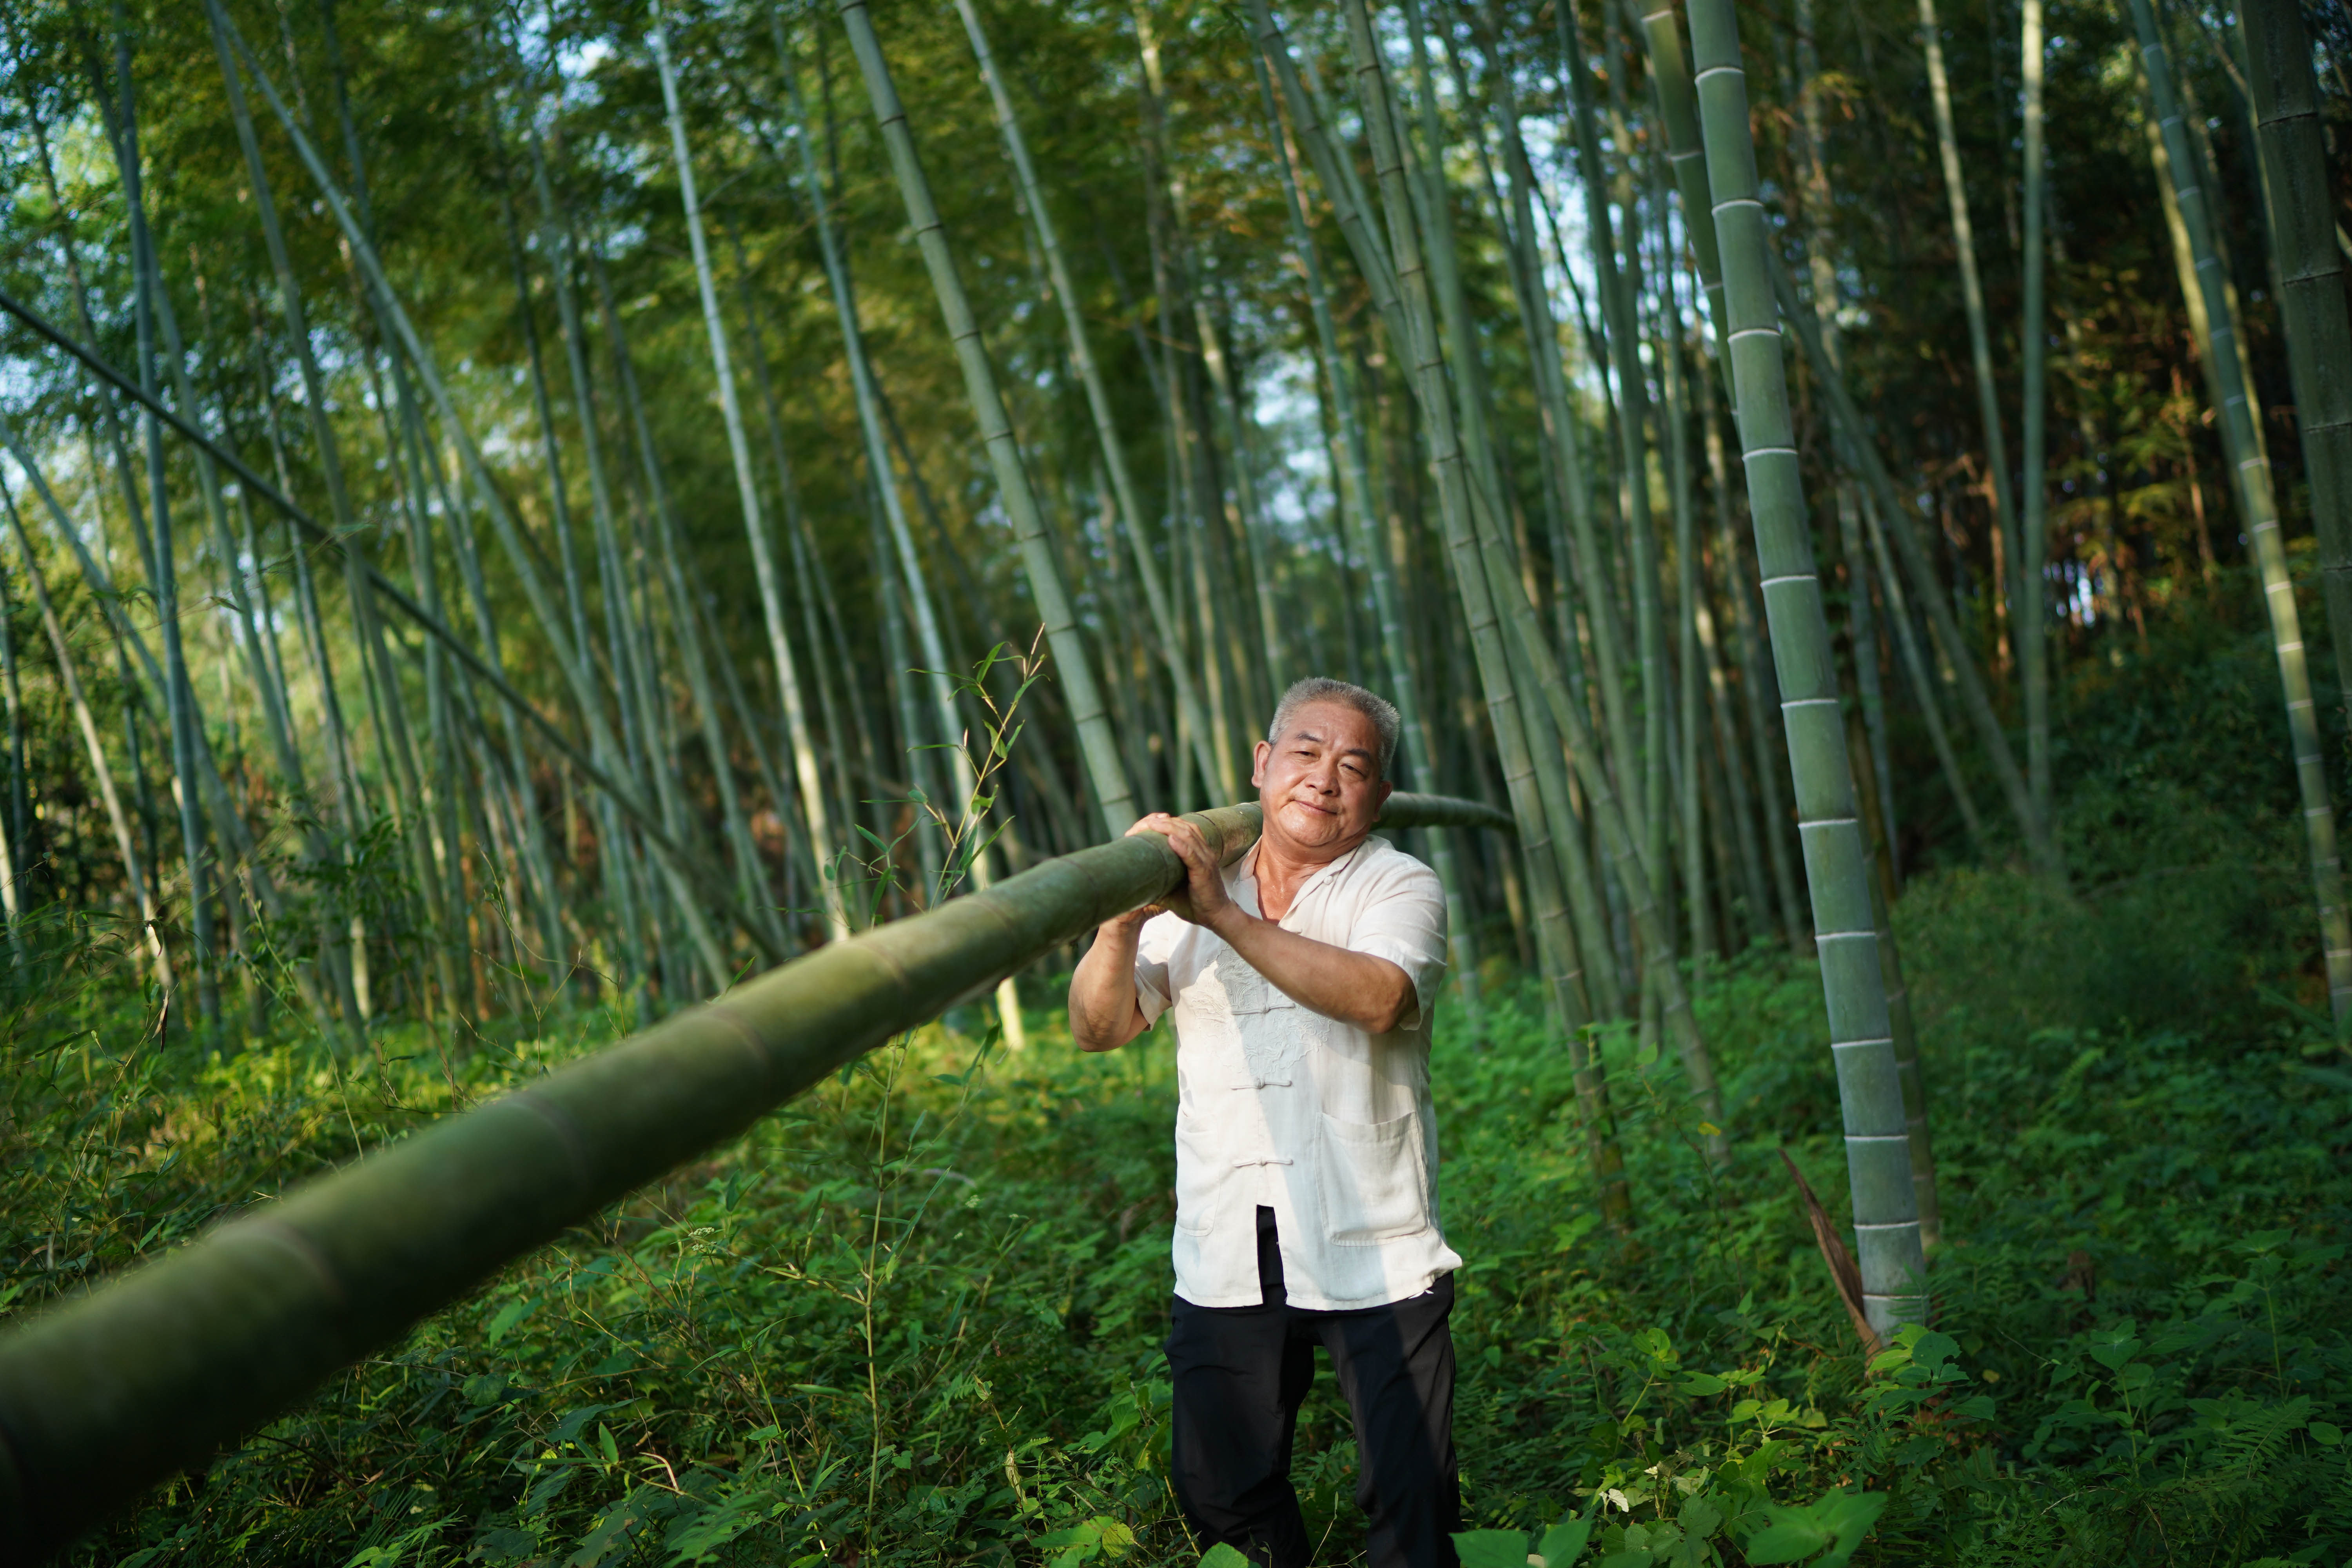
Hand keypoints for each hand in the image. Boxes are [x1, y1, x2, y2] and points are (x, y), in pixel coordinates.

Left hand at [1126, 812, 1236, 930]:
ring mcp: (1206, 860)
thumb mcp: (1173, 889)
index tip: (1142, 826)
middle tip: (1140, 826)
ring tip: (1151, 824)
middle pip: (1183, 826)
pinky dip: (1181, 846)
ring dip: (1168, 827)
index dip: (1162, 823)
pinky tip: (1170, 839)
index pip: (1181, 828)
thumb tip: (1135, 880)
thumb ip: (1159, 880)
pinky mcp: (1205, 872)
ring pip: (1188, 835)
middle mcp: (1203, 852)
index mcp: (1198, 852)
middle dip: (1160, 822)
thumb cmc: (1195, 904)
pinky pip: (1193, 855)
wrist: (1217, 917)